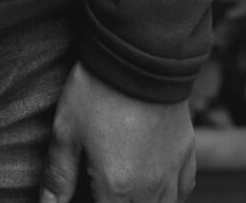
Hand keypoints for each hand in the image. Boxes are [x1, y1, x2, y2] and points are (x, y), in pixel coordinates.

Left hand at [40, 62, 195, 202]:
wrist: (139, 57)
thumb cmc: (97, 92)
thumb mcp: (66, 131)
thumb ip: (58, 176)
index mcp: (117, 189)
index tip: (85, 190)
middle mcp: (150, 191)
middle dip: (115, 202)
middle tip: (99, 184)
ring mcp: (172, 174)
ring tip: (122, 188)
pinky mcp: (187, 155)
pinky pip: (184, 191)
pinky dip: (170, 196)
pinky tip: (155, 186)